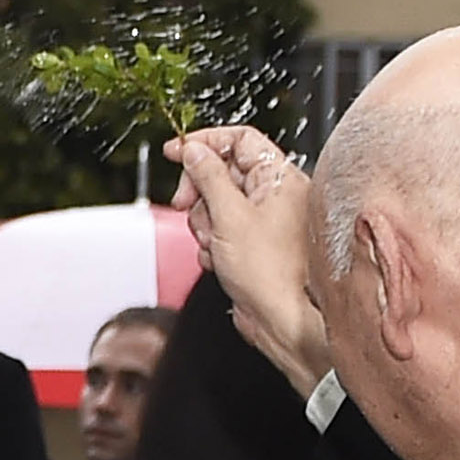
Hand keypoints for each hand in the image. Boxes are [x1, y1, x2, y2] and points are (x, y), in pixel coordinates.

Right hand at [170, 127, 335, 396]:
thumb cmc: (273, 273)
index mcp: (279, 177)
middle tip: (185, 203)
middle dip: (199, 190)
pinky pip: (220, 231)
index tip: (177, 150)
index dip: (205, 141)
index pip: (239, 139)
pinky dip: (212, 244)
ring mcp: (264, 220)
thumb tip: (194, 151)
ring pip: (216, 204)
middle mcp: (275, 195)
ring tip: (214, 242)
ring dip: (205, 223)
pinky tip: (219, 259)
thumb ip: (208, 176)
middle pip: (222, 171)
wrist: (283, 320)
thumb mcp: (229, 215)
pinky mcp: (253, 245)